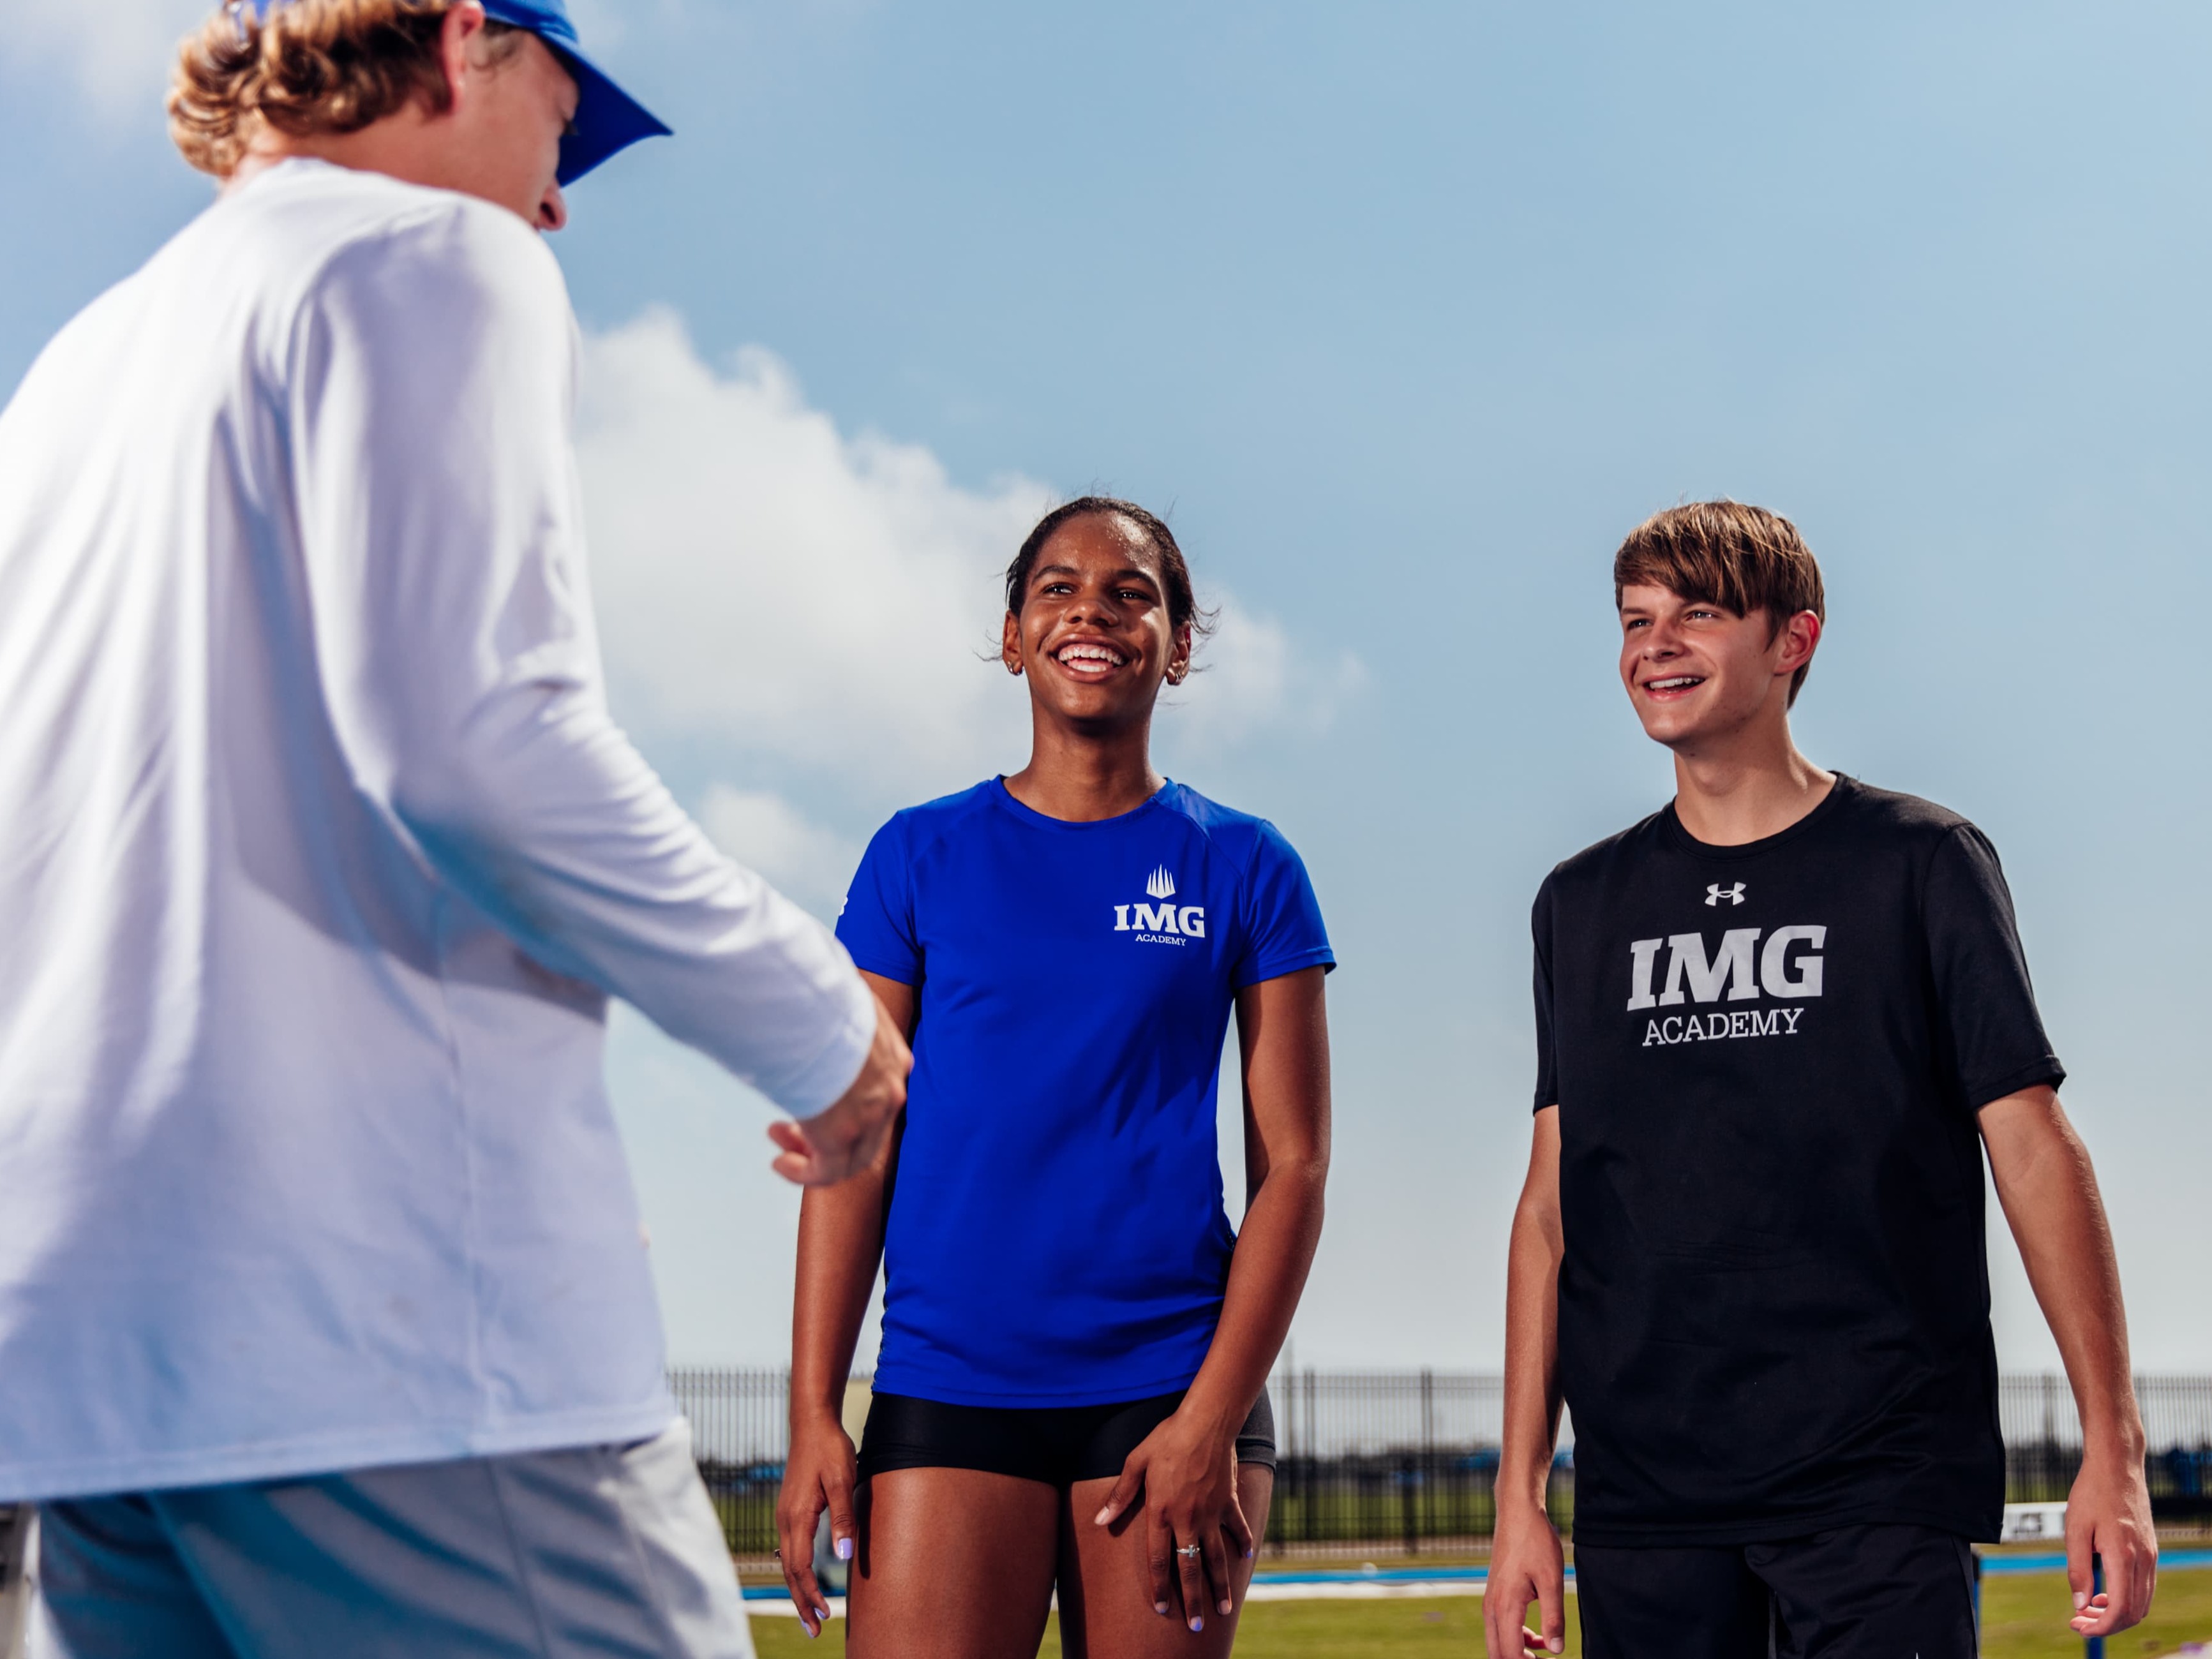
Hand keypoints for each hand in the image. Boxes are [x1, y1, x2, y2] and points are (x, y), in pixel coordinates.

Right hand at [769, 994, 911, 1185]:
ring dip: (813, 1156)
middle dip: (827, 1135)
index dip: (849, 1108)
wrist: (812, 1009)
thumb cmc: (817, 997)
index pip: (882, 1097)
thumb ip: (846, 1015)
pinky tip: (781, 1163)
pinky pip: (827, 1172)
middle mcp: (889, 1091)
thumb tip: (827, 1003)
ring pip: (850, 1157)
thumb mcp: (844, 1000)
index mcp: (893, 1058)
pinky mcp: (841, 1136)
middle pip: (867, 1132)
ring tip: (782, 1149)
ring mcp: (870, 1116)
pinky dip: (804, 1174)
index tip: (816, 1104)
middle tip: (789, 1128)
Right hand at [775, 1410, 858, 1639]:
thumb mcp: (844, 1481)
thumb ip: (843, 1518)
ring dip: (798, 1591)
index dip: (811, 1594)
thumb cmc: (830, 1449)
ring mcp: (785, 1516)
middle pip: (789, 1572)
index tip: (826, 1614)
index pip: (800, 1567)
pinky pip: (789, 1550)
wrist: (812, 1423)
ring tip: (811, 1616)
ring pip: (787, 1563)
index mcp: (798, 1517)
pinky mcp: (790, 1511)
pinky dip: (796, 1572)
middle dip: (801, 1603)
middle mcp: (786, 1520)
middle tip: (815, 1631)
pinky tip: (803, 1581)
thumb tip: (843, 1557)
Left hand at [1093, 1408, 1254, 1632]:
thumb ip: (1120, 1495)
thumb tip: (1099, 1520)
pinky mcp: (1229, 1501)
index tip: (1163, 1610)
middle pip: (1189, 1568)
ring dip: (1220, 1585)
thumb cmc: (1166, 1438)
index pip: (1158, 1561)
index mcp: (1160, 1512)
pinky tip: (1246, 1558)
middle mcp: (1187, 1519)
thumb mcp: (1135, 1462)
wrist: (1206, 1422)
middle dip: (1193, 1600)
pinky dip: (1242, 1543)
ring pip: (1216, 1557)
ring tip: (1223, 1608)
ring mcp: (1211, 1513)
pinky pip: (1237, 1528)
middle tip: (1197, 1626)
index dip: (1160, 1588)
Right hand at [1484, 1496, 1566, 1657]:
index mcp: (1505, 1606)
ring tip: (1543, 1651)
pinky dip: (1515, 1637)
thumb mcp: (1551, 1580)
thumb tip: (1556, 1650)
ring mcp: (1490, 1599)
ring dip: (1517, 1652)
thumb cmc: (1536, 1541)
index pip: (1510, 1654)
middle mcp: (1492, 1606)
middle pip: (1497, 1653)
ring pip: (1497, 1641)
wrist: (1517, 1511)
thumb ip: (1554, 1618)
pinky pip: (1499, 1626)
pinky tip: (1537, 1636)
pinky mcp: (1494, 1592)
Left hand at [2065, 1449, 2156, 1638]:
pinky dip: (2126, 1599)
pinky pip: (2143, 1588)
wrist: (2117, 1467)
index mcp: (2123, 1556)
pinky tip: (2103, 1593)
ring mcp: (2150, 1557)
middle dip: (2107, 1625)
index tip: (2077, 1625)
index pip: (2120, 1609)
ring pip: (2141, 1603)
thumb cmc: (2091, 1493)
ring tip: (2087, 1609)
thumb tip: (2080, 1604)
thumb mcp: (2074, 1529)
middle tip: (2078, 1621)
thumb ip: (2078, 1569)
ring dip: (2117, 1614)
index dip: (2099, 1626)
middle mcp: (2143, 1560)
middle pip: (2134, 1613)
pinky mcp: (2150, 1551)